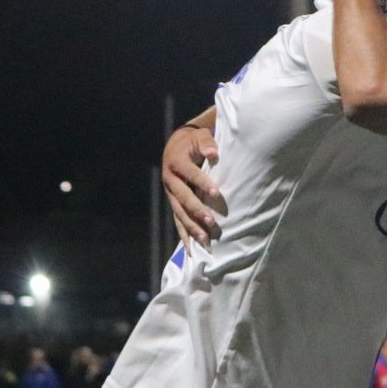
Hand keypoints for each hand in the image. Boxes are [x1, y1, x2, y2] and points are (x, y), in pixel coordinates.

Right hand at [163, 126, 224, 245]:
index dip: (202, 181)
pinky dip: (184, 235)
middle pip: (184, 197)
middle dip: (197, 210)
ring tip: (205, 240)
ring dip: (192, 227)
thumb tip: (213, 152)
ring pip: (180, 213)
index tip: (216, 192)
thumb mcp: (199, 137)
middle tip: (212, 222)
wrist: (175, 147)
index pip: (191, 173)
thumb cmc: (193, 143)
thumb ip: (207, 143)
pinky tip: (191, 249)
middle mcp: (170, 180)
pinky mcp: (173, 203)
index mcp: (177, 163)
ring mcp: (170, 193)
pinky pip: (177, 221)